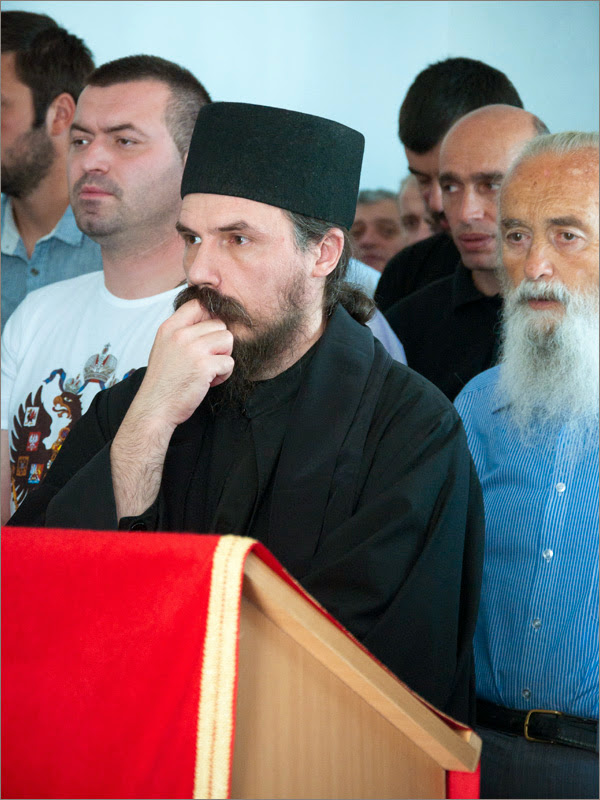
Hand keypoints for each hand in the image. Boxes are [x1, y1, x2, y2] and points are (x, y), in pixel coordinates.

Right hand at [110, 299, 233, 519]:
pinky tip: (209, 381)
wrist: (155, 408)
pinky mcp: (205, 366)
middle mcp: (180, 334)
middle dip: (219, 343)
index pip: (199, 304)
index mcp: (169, 327)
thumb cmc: (163, 381)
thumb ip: (182, 332)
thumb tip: (209, 319)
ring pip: (228, 339)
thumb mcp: (165, 347)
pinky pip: (229, 362)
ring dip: (223, 357)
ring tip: (209, 371)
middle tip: (207, 360)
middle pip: (220, 324)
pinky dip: (224, 374)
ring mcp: (193, 349)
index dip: (210, 317)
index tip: (208, 335)